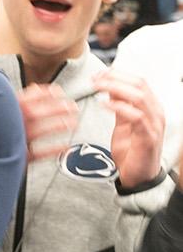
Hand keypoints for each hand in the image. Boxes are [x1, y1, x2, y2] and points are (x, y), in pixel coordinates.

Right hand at [16, 84, 77, 162]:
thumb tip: (36, 88)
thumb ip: (17, 98)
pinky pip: (39, 153)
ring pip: (41, 130)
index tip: (59, 91)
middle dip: (58, 108)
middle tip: (72, 106)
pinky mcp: (17, 155)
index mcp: (5, 108)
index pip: (29, 96)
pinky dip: (53, 149)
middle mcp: (10, 121)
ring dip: (59, 125)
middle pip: (39, 112)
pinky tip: (65, 146)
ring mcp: (14, 138)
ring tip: (73, 122)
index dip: (47, 93)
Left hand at [94, 71, 165, 189]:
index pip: (139, 82)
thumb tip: (109, 88)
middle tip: (95, 78)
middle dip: (115, 78)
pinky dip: (119, 107)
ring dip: (115, 88)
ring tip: (97, 87)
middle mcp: (156, 113)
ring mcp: (154, 125)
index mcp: (151, 107)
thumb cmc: (132, 150)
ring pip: (139, 97)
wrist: (138, 177)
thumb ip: (119, 106)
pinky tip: (104, 104)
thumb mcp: (123, 123)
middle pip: (140, 85)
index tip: (99, 74)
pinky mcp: (148, 138)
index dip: (118, 74)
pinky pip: (136, 117)